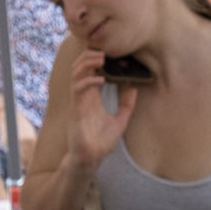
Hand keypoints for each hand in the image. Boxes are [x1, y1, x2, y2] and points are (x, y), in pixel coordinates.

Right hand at [65, 50, 141, 168]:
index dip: (95, 58)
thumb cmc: (101, 142)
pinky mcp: (75, 108)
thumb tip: (135, 86)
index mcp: (91, 96)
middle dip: (89, 55)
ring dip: (87, 63)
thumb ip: (127, 104)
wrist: (90, 159)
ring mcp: (77, 101)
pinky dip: (88, 80)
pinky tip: (101, 80)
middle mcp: (83, 96)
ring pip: (75, 73)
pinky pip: (78, 88)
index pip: (89, 70)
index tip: (109, 50)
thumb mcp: (120, 120)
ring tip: (101, 58)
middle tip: (104, 51)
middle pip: (79, 66)